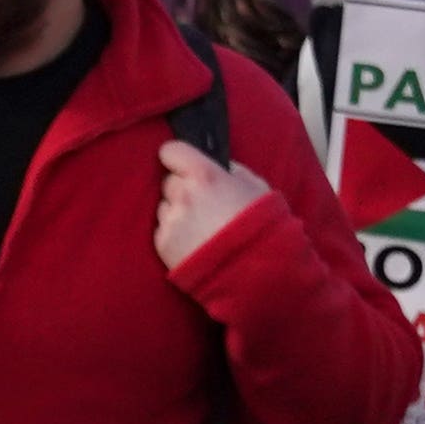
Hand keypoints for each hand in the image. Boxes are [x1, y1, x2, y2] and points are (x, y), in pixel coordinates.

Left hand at [149, 140, 266, 266]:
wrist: (255, 272)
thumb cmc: (262, 226)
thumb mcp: (257, 188)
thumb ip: (232, 171)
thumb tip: (219, 167)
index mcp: (204, 175)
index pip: (171, 151)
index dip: (178, 158)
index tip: (184, 165)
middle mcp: (182, 195)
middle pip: (168, 181)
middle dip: (181, 188)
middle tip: (202, 204)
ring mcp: (170, 221)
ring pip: (164, 207)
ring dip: (177, 212)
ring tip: (201, 228)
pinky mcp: (163, 245)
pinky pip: (163, 231)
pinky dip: (174, 235)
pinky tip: (195, 243)